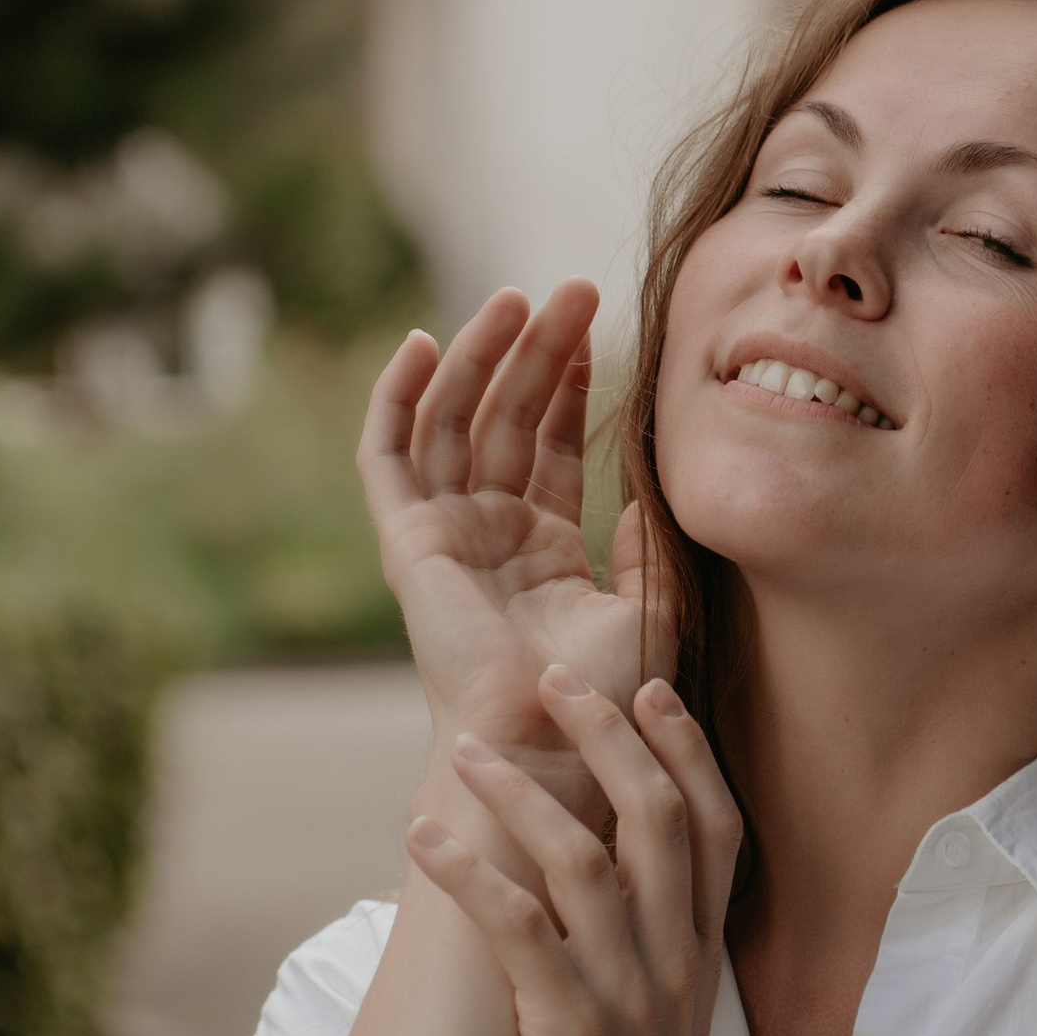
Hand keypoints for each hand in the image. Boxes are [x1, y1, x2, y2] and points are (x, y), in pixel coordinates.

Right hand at [358, 289, 662, 826]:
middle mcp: (487, 533)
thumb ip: (650, 554)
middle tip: (574, 290)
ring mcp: (443, 534)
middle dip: (535, 350)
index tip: (595, 323)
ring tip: (517, 298)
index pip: (546, 441)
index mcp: (541, 548)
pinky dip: (396, 398)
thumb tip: (649, 496)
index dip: (567, 380)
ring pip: (452, 420)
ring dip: (478, 355)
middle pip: (504, 416)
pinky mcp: (406, 542)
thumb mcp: (648, 612)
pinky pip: (387, 456)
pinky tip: (421, 343)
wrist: (552, 745)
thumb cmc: (605, 700)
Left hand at [404, 665, 743, 1035]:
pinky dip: (470, 874)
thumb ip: (652, 956)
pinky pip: (519, 931)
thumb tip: (605, 889)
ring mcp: (629, 997)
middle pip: (656, 816)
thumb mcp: (667, 1032)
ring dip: (522, 794)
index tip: (648, 685)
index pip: (716, 826)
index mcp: (702, 959)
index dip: (685, 748)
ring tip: (466, 748)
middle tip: (552, 680)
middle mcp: (675, 965)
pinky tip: (423, 838)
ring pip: (585, 860)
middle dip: (607, 736)